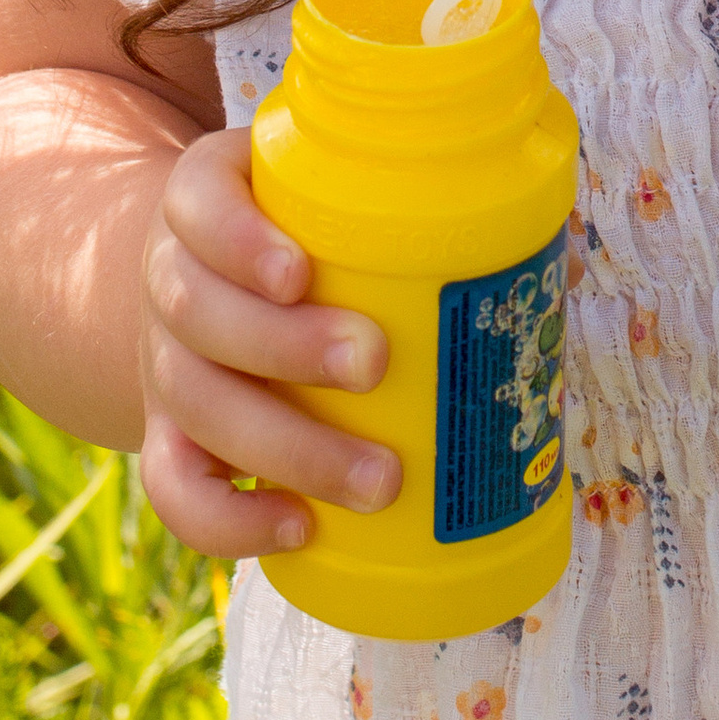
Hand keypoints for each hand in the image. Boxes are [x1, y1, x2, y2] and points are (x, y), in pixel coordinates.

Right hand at [137, 126, 396, 556]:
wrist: (208, 279)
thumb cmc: (299, 231)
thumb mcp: (328, 191)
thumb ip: (411, 199)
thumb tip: (554, 258)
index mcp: (207, 200)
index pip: (198, 203)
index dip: (238, 240)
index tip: (300, 272)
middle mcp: (172, 279)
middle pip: (196, 310)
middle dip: (284, 345)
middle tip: (374, 363)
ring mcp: (164, 364)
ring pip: (194, 403)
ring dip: (286, 448)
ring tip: (379, 479)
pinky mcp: (169, 437)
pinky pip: (174, 489)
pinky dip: (229, 520)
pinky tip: (300, 528)